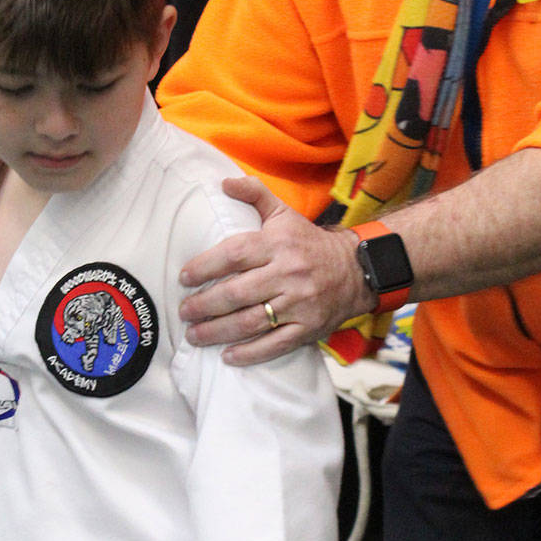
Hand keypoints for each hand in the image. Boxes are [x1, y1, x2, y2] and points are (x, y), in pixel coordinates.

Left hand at [179, 178, 365, 364]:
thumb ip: (254, 193)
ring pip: (251, 322)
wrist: (356, 270)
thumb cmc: (309, 243)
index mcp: (278, 244)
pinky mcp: (308, 328)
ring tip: (194, 335)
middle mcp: (288, 274)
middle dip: (204, 305)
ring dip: (218, 331)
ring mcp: (299, 304)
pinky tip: (227, 356)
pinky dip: (249, 353)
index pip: (234, 254)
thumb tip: (223, 183)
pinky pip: (275, 345)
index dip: (205, 266)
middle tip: (184, 311)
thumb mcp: (284, 213)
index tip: (184, 277)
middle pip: (237, 293)